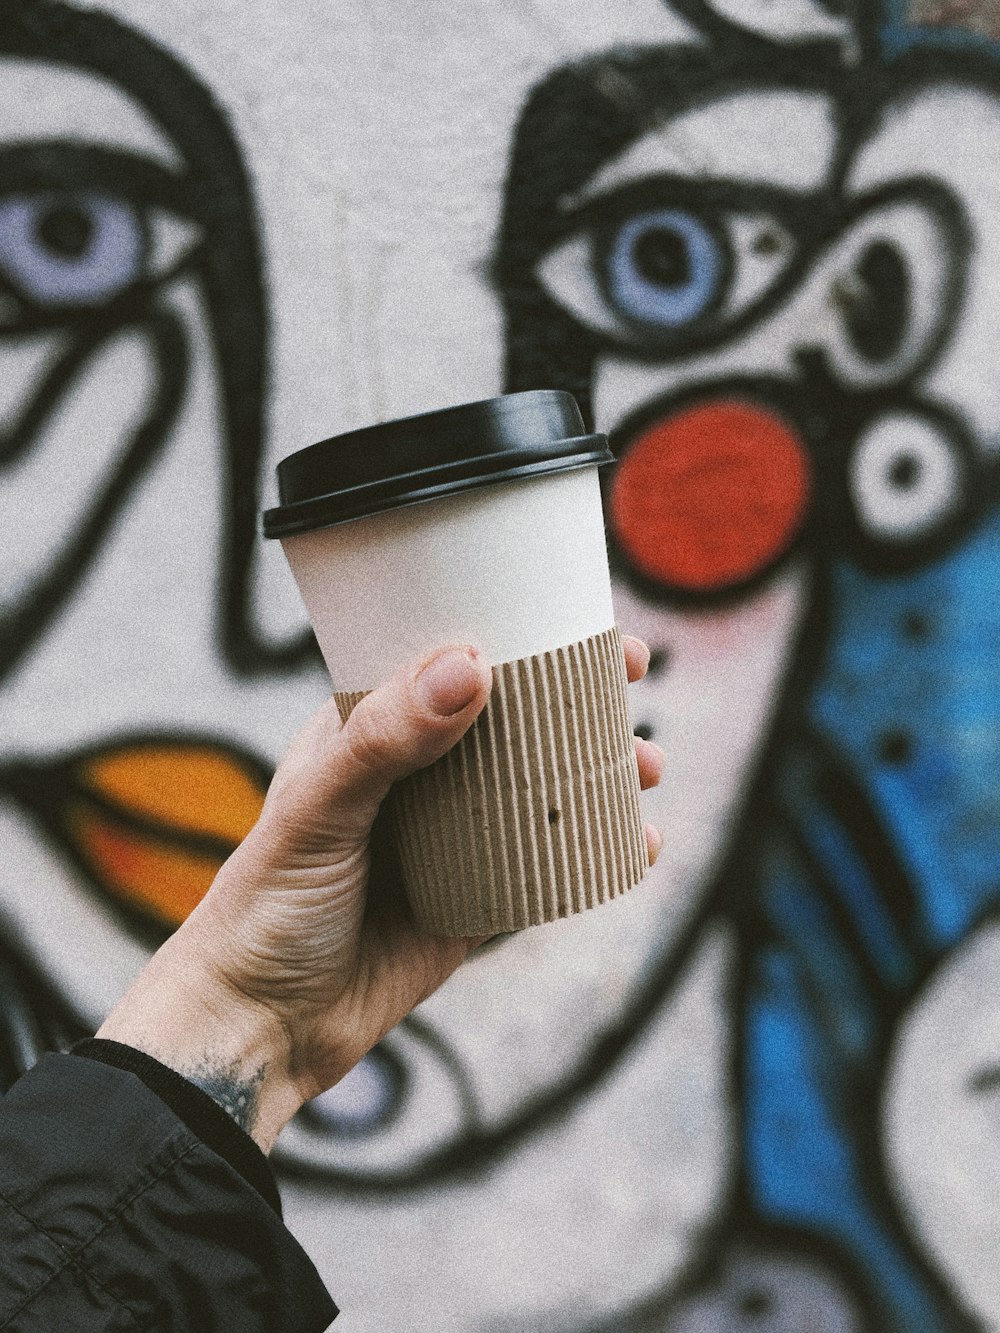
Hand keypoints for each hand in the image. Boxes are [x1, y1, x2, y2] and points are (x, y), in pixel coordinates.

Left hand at [97, 637, 663, 1151]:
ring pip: (540, 789)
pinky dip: (596, 850)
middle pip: (513, 722)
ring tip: (647, 770)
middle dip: (580, 701)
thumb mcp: (317, 813)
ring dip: (600, 773)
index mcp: (369, 733)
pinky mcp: (474, 900)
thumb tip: (469, 668)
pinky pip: (547, 865)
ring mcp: (449, 840)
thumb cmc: (264, 909)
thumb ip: (385, 741)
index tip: (582, 622)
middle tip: (636, 687)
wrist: (261, 1031)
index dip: (518, 636)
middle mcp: (416, 777)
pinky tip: (639, 845)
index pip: (450, 665)